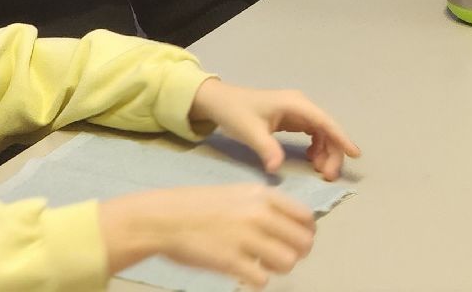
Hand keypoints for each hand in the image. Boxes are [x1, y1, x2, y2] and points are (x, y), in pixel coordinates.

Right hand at [99, 184, 315, 286]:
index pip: (306, 217)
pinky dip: (256, 279)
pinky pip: (262, 278)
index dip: (306, 232)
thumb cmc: (199, 205)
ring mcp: (246, 238)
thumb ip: (265, 206)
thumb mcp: (237, 193)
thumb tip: (293, 226)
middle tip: (280, 256)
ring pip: (288, 262)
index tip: (296, 239)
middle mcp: (259, 214)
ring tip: (262, 265)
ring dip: (278, 267)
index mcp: (262, 195)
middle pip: (303, 242)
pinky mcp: (232, 261)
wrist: (165, 218)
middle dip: (296, 253)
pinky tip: (244, 272)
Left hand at [188, 79, 360, 181]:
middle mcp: (300, 106)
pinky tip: (311, 162)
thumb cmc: (235, 111)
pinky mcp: (292, 120)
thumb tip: (277, 168)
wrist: (220, 102)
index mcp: (294, 104)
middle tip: (328, 177)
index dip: (341, 138)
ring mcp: (297, 113)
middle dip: (332, 153)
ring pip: (322, 134)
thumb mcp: (250, 131)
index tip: (355, 154)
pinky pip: (312, 135)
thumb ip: (266, 148)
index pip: (324, 122)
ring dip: (325, 152)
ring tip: (320, 172)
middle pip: (326, 130)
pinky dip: (316, 149)